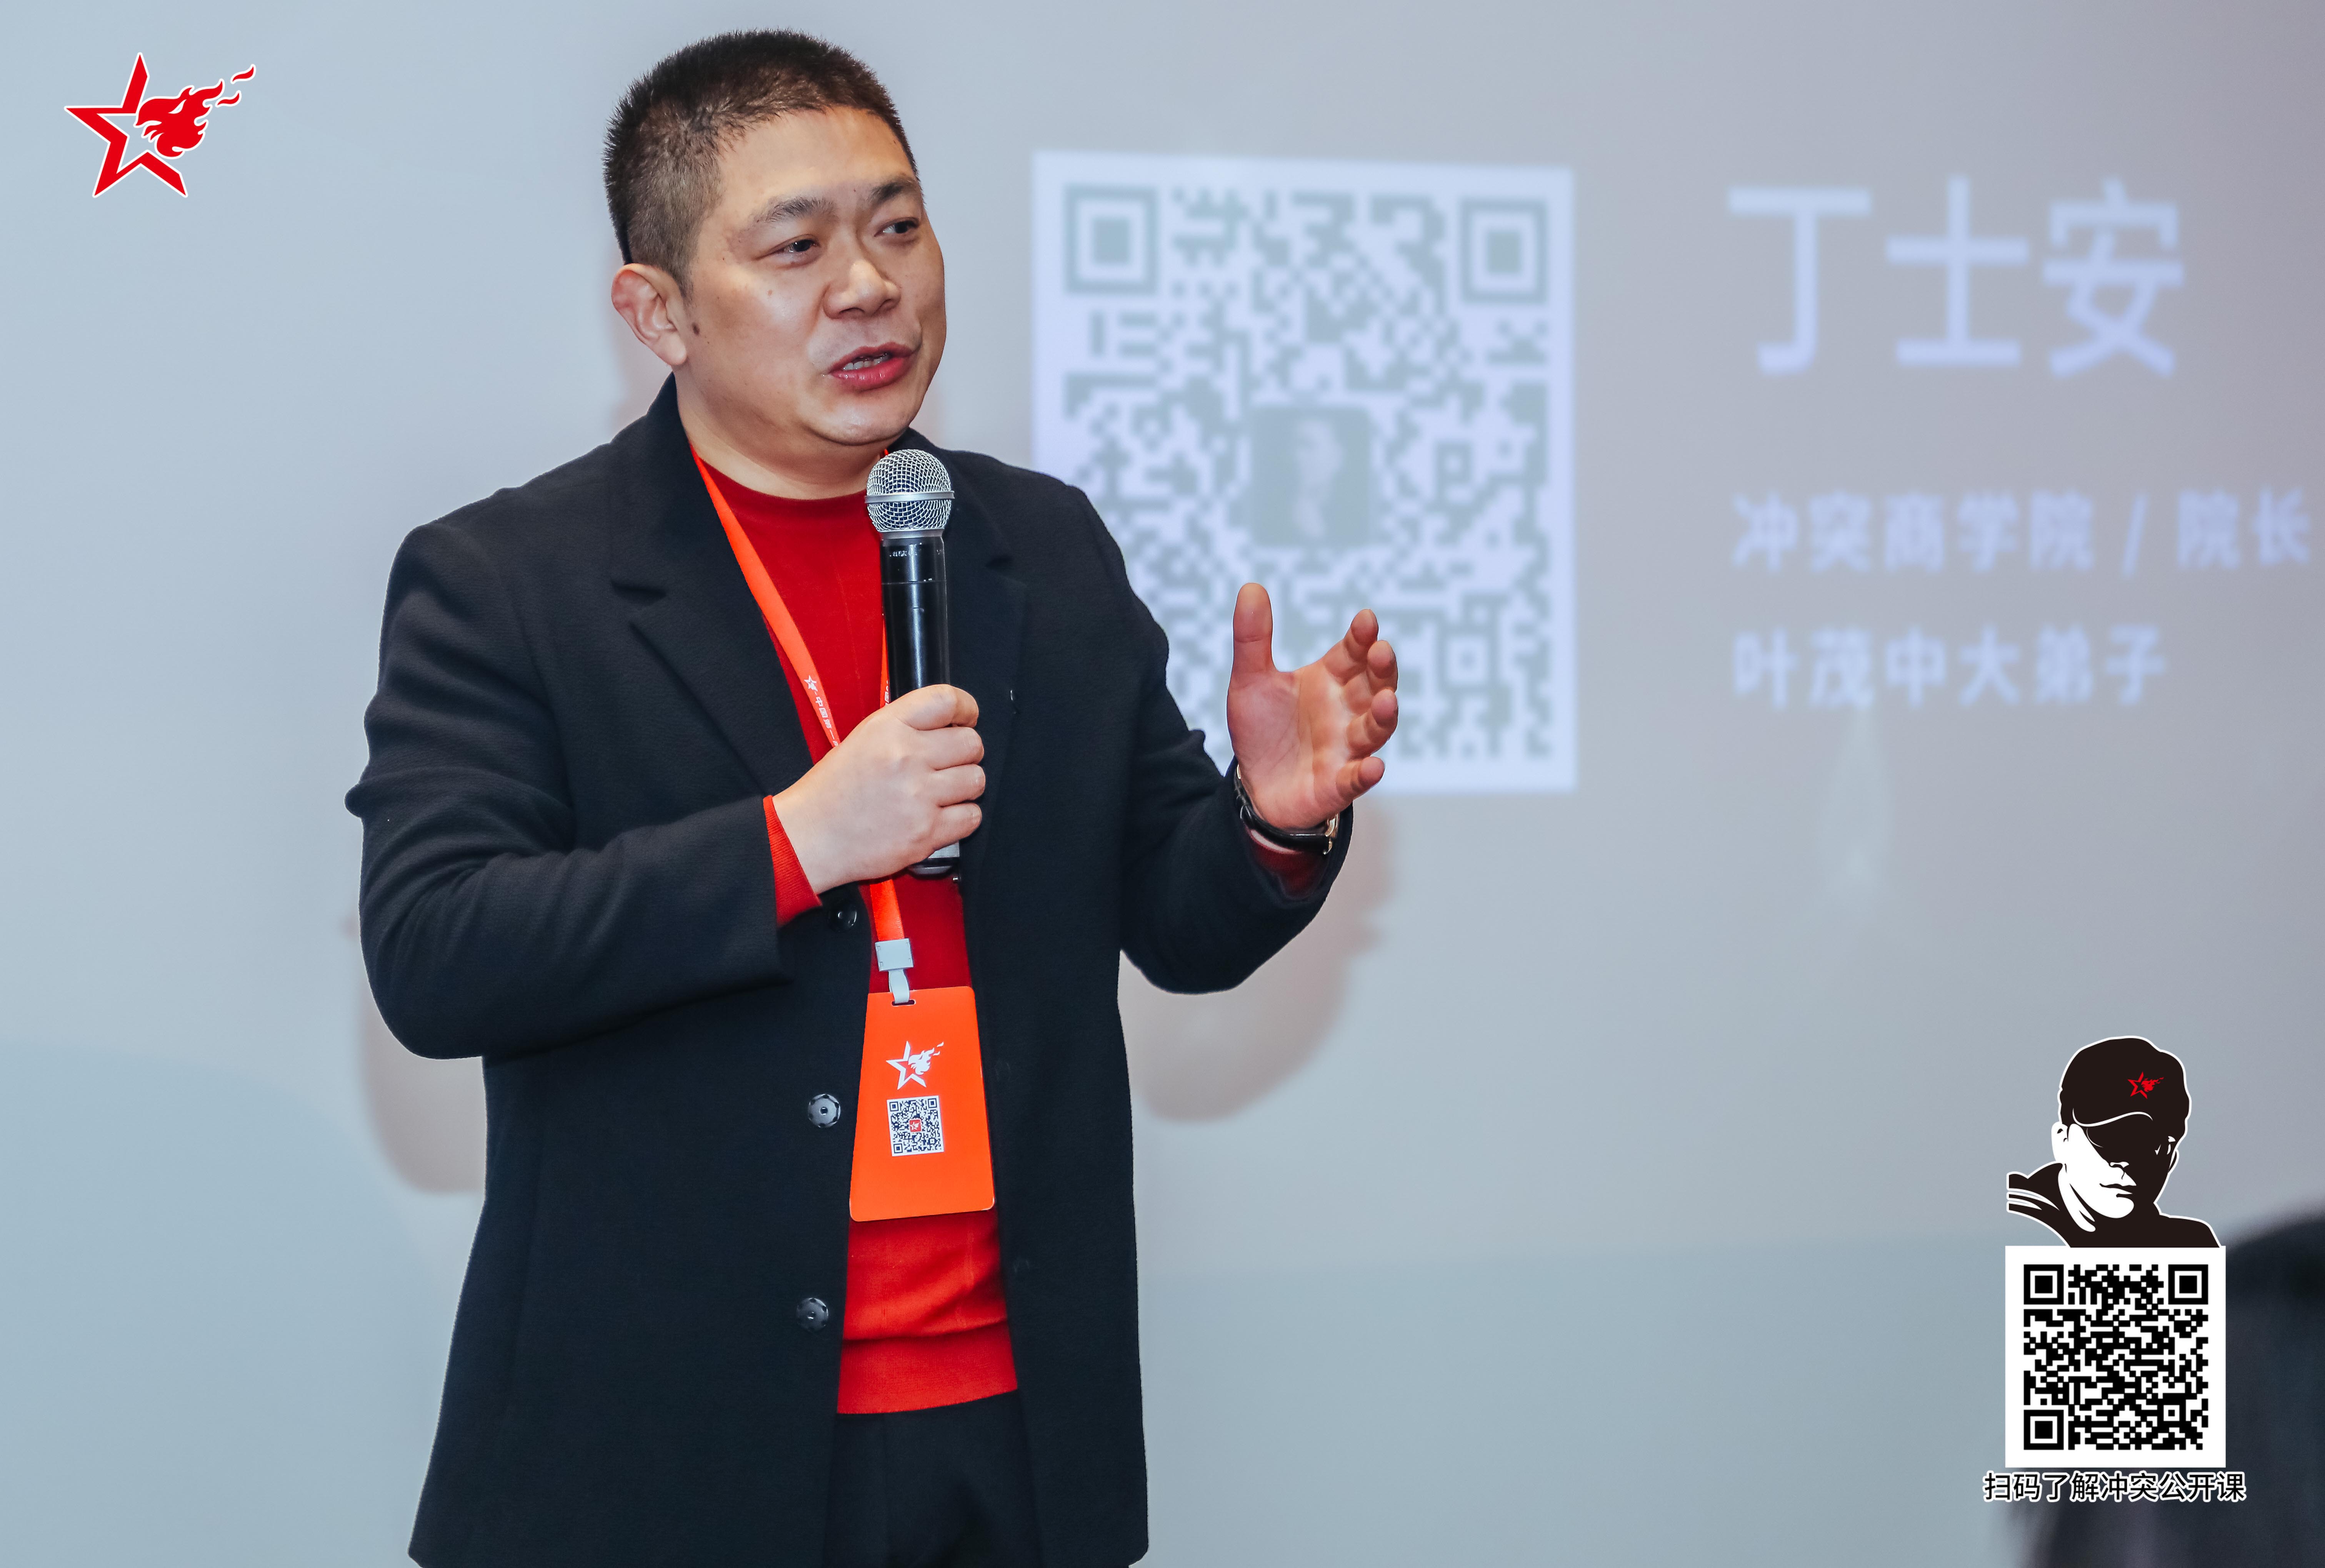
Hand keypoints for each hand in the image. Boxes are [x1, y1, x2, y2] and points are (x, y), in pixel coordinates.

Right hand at [772, 685, 984, 891]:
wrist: (810, 837)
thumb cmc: (834, 791)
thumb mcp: (864, 739)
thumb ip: (906, 727)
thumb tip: (950, 725)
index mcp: (888, 728)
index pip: (946, 701)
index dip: (966, 709)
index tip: (967, 718)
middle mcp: (906, 757)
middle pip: (972, 744)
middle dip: (966, 753)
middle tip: (949, 763)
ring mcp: (918, 796)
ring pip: (976, 780)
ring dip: (964, 786)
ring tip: (941, 792)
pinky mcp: (925, 832)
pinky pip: (971, 817)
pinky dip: (961, 817)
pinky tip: (940, 816)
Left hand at [1225, 585, 1398, 829]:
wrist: (1254, 786)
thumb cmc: (1262, 730)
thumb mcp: (1250, 681)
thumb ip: (1253, 638)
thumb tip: (1250, 586)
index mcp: (1330, 680)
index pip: (1353, 653)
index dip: (1361, 638)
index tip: (1365, 620)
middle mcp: (1347, 711)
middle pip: (1375, 685)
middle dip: (1382, 669)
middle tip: (1382, 651)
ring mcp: (1347, 749)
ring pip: (1374, 729)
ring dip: (1384, 715)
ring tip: (1386, 701)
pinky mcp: (1337, 784)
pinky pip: (1357, 779)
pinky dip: (1366, 773)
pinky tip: (1373, 766)